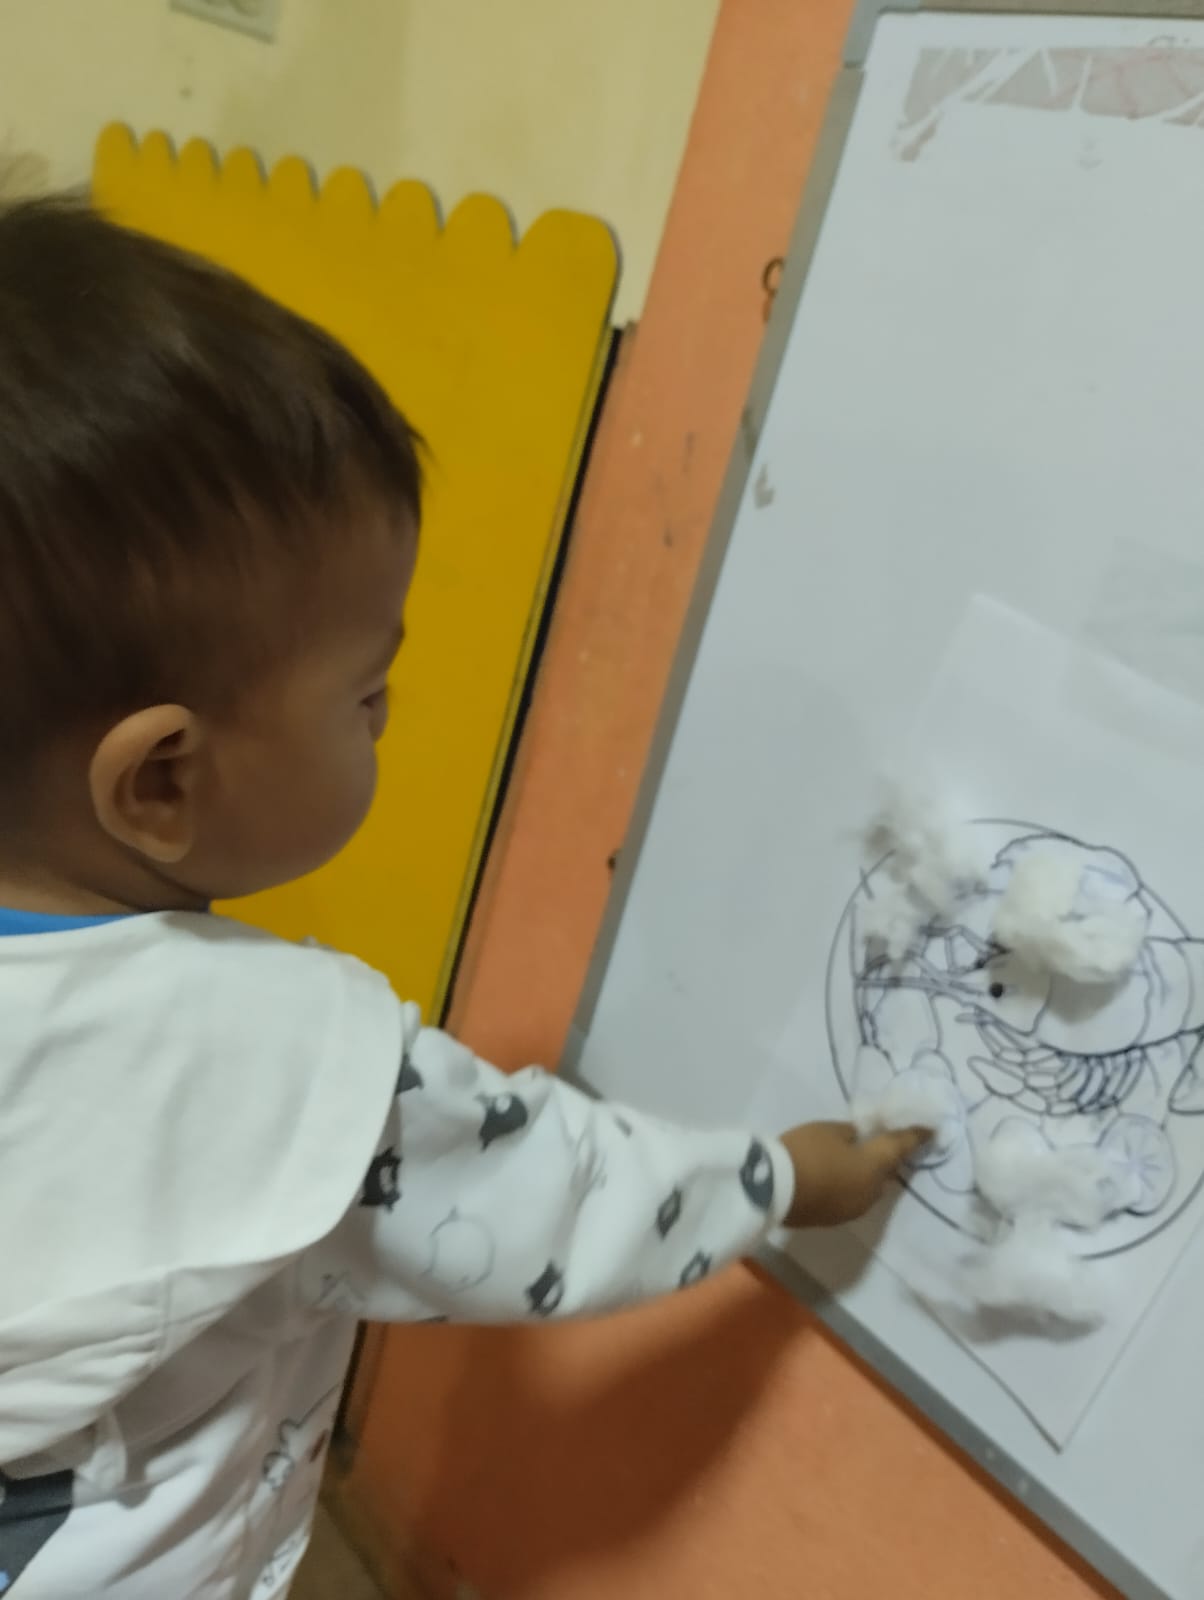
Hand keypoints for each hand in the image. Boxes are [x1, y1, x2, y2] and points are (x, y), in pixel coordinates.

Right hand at [780, 1120, 930, 1227]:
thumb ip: (849, 1134)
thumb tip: (857, 1139)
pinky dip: (849, 1185)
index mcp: (875, 1165)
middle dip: (888, 1157)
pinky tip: (837, 1176)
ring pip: (869, 1188)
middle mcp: (871, 1191)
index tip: (932, 1130)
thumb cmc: (806, 1152)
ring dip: (867, 1174)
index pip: (902, 1147)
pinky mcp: (834, 1218)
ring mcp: (853, 1209)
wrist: (773, 1192)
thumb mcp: (828, 1131)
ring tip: (857, 1159)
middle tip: (884, 1142)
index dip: (917, 1136)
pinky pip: (851, 1197)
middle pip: (886, 1171)